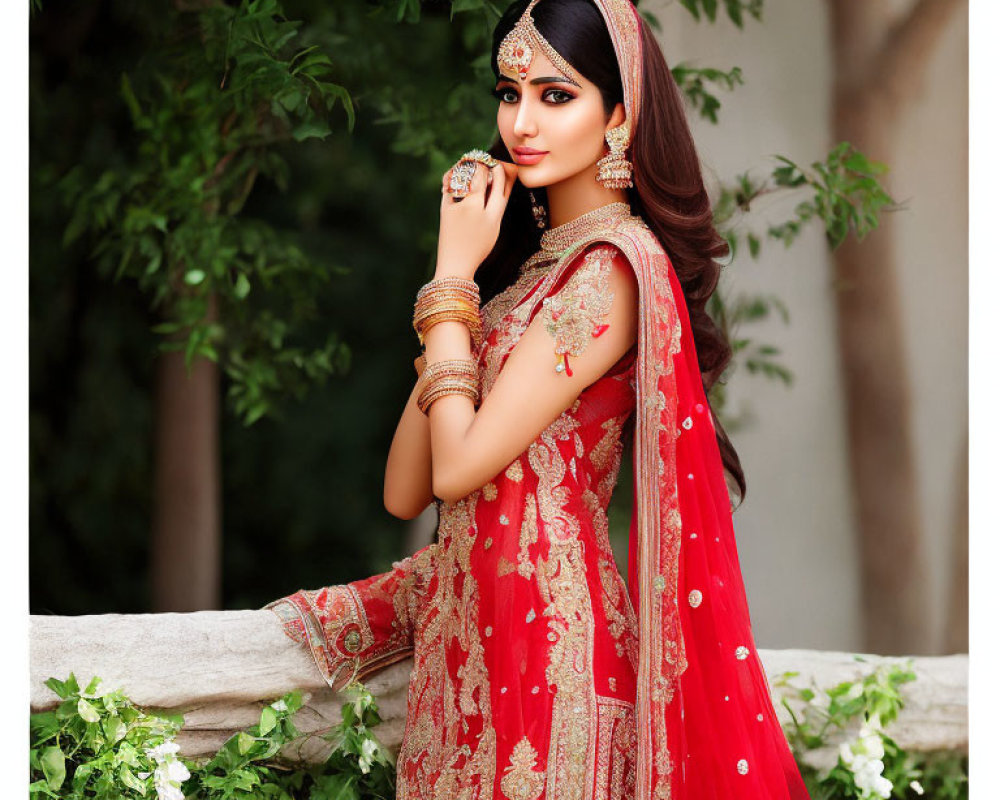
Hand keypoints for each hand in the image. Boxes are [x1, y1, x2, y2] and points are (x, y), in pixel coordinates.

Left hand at [437, 159, 517, 277]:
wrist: (456, 264)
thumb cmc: (477, 246)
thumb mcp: (494, 227)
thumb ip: (498, 204)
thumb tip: (502, 180)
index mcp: (493, 216)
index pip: (501, 185)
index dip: (501, 170)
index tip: (498, 164)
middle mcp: (477, 210)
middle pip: (483, 177)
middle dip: (484, 164)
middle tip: (482, 159)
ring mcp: (460, 209)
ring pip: (466, 177)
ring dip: (469, 166)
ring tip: (470, 162)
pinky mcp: (445, 209)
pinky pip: (449, 185)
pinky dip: (452, 175)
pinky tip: (455, 173)